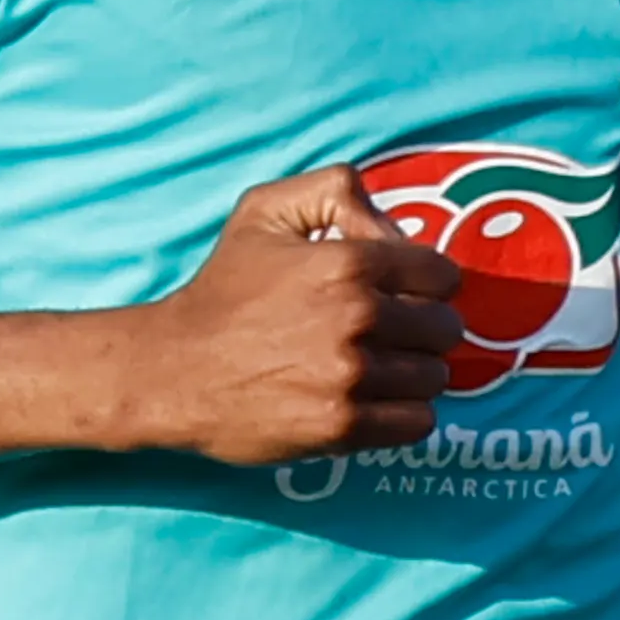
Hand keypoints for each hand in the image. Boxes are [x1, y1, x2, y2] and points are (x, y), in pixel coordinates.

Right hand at [144, 168, 461, 468]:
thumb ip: (336, 192)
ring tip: (379, 371)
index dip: (429, 285)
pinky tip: (374, 403)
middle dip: (425, 331)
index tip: (407, 296)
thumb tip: (393, 228)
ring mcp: (352, 377)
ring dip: (414, 375)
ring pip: (435, 378)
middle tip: (393, 337)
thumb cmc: (223, 291)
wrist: (174, 369)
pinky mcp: (343, 427)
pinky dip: (403, 415)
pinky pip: (416, 424)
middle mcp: (358, 317)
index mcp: (349, 261)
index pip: (443, 276)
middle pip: (446, 329)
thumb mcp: (265, 211)